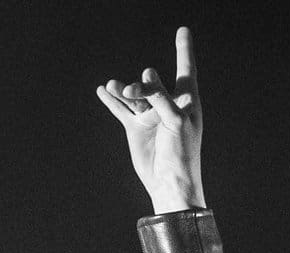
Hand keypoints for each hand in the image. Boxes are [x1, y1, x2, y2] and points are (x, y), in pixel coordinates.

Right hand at [96, 26, 205, 213]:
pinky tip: (103, 90)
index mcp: (186, 104)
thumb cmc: (182, 154)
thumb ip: (161, 96)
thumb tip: (147, 72)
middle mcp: (167, 106)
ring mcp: (150, 116)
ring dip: (122, 90)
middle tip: (132, 89)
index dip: (184, 51)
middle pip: (151, 84)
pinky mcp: (135, 128)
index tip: (183, 31)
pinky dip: (112, 100)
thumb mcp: (175, 121)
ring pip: (133, 95)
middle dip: (141, 85)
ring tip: (111, 86)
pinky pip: (121, 109)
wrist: (170, 184)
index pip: (185, 71)